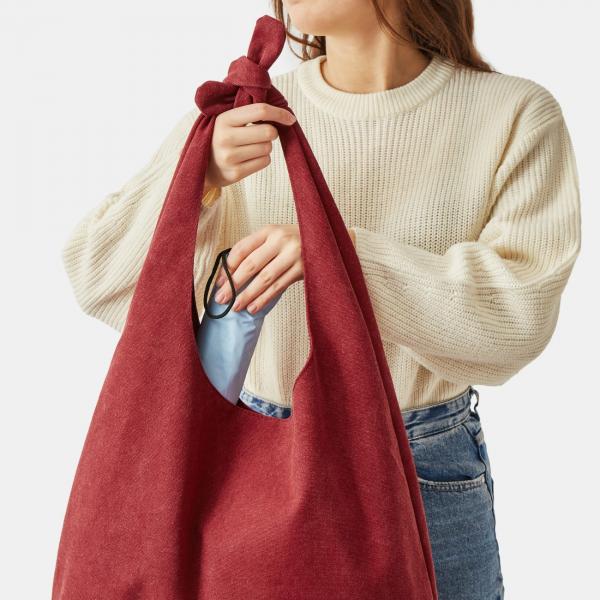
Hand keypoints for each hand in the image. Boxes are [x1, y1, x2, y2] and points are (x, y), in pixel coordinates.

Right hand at [203, 103, 296, 193]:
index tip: (290, 119)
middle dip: (272, 132)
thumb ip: (248, 112)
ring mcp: (229, 157)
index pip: (260, 111)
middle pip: (269, 132)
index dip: (280, 113)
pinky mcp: (235, 173)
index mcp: (224, 119)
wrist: (203, 166)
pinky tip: (249, 158)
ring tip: (250, 147)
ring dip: (265, 147)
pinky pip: (264, 162)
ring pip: (268, 148)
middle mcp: (225, 138)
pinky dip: (262, 159)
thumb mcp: (227, 120)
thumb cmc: (222, 137)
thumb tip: (284, 112)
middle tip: (263, 134)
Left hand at [213, 224, 355, 313]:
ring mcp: (294, 254)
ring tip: (235, 307)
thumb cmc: (295, 242)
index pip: (242, 249)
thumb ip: (256, 250)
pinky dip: (264, 298)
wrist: (329, 241)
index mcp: (269, 230)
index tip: (218, 282)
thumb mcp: (276, 239)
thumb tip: (228, 274)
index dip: (227, 267)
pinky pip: (279, 286)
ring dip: (247, 295)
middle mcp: (281, 239)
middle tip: (220, 299)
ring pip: (264, 279)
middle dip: (233, 284)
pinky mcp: (303, 269)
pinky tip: (253, 307)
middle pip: (251, 265)